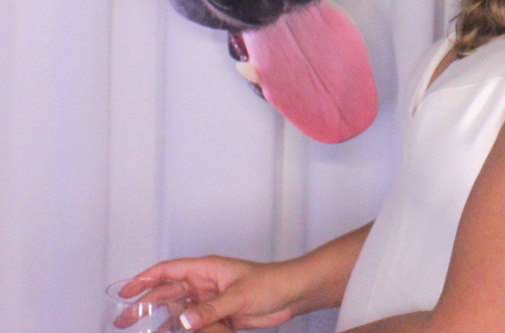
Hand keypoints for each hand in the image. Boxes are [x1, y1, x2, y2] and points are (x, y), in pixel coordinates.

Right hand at [120, 256, 301, 330]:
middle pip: (167, 291)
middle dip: (144, 302)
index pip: (169, 270)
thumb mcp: (239, 296)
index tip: (124, 291)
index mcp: (207, 269)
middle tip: (122, 318)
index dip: (145, 278)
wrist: (291, 294)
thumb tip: (182, 321)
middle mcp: (205, 282)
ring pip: (177, 309)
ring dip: (159, 319)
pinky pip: (192, 323)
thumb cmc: (271, 283)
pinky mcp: (218, 315)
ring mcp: (210, 299)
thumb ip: (210, 311)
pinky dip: (179, 329)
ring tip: (137, 330)